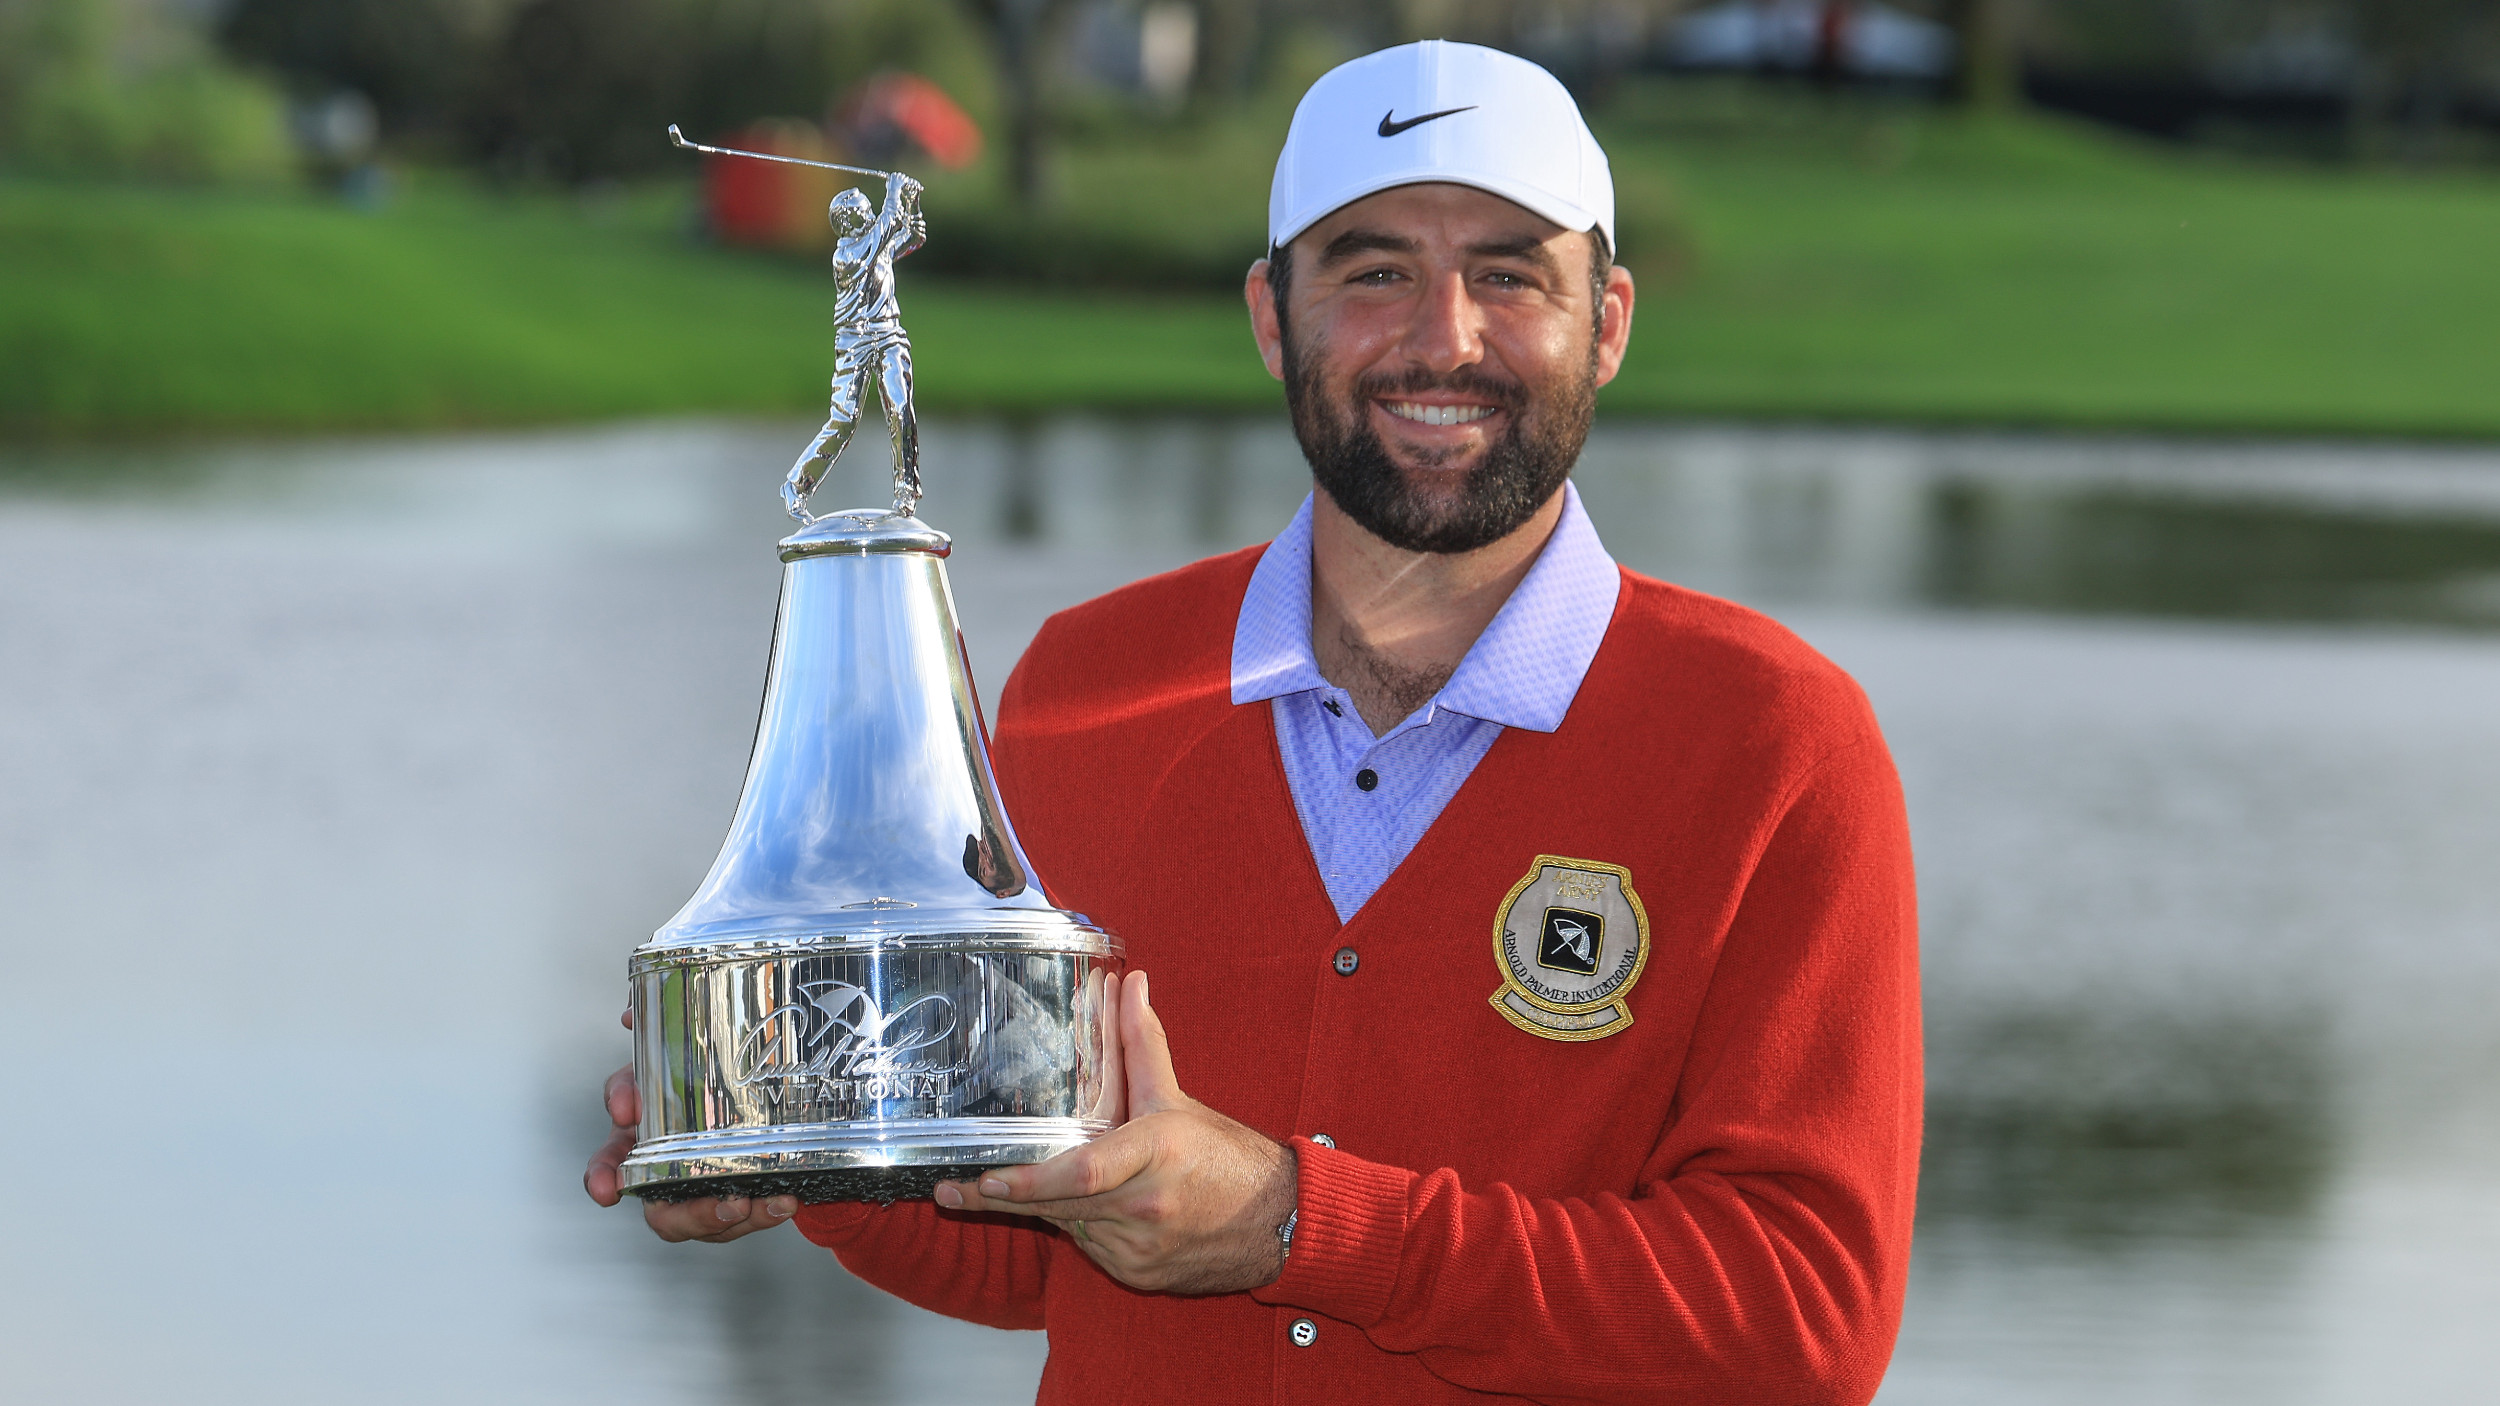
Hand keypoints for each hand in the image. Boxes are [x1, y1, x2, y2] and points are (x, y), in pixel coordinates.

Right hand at [583, 1008, 795, 1242]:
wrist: (752, 1087)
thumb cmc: (697, 1071)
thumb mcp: (677, 1047)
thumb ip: (657, 1028)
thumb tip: (630, 1013)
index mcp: (640, 1136)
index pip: (608, 1161)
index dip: (602, 1177)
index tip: (608, 1190)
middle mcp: (665, 1171)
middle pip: (661, 1213)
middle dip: (690, 1215)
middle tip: (724, 1202)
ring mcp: (701, 1189)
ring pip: (705, 1220)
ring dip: (731, 1216)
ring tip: (757, 1202)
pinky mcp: (738, 1198)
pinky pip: (745, 1217)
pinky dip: (765, 1211)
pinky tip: (785, 1200)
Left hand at [933, 972, 1297, 1294]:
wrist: (1277, 1223)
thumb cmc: (1226, 1156)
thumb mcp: (1178, 1099)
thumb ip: (1142, 1043)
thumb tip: (1131, 982)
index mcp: (1156, 1151)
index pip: (1084, 1171)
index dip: (1029, 1180)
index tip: (984, 1178)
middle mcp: (1146, 1203)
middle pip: (1059, 1204)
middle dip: (1003, 1198)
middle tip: (952, 1190)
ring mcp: (1141, 1246)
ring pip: (1070, 1226)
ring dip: (1045, 1208)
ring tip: (1008, 1190)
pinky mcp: (1138, 1274)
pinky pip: (1090, 1249)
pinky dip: (1079, 1228)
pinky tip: (1083, 1210)